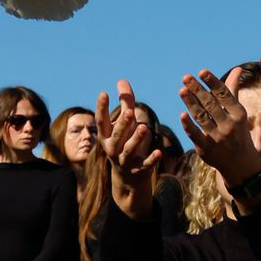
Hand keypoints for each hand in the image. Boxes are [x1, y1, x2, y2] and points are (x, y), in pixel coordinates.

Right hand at [97, 81, 161, 219]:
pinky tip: (158, 152)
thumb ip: (125, 103)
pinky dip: (151, 159)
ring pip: (128, 150)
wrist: (128, 179)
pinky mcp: (138, 170)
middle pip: (116, 136)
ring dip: (136, 139)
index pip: (102, 122)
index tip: (103, 93)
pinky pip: (144, 165)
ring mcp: (125, 161)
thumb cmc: (125, 143)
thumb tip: (121, 80)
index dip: (102, 108)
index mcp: (108, 137)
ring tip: (144, 127)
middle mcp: (113, 149)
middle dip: (122, 125)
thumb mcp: (125, 124)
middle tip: (129, 112)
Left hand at [178, 68, 260, 194]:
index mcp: (238, 112)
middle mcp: (229, 124)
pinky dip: (189, 125)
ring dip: (191, 103)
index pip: (224, 94)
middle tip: (186, 77)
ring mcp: (218, 137)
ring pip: (202, 117)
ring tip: (182, 90)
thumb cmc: (238, 131)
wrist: (240, 163)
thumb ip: (233, 90)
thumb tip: (237, 68)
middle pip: (210, 103)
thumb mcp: (238, 112)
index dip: (212, 82)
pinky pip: (196, 135)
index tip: (202, 71)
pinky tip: (182, 114)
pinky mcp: (206, 149)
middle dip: (197, 89)